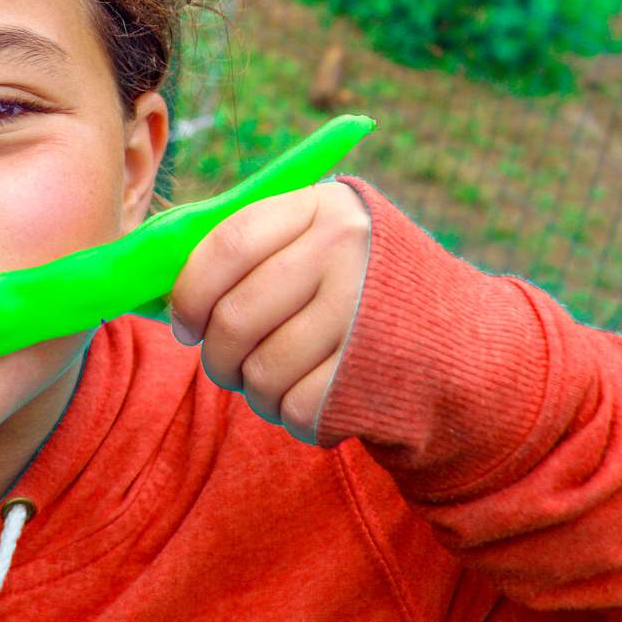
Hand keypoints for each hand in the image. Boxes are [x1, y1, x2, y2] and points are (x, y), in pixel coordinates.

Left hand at [166, 181, 370, 443]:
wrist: (466, 344)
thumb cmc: (364, 290)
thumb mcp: (322, 241)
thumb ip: (254, 250)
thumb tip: (156, 284)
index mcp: (323, 207)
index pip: (225, 246)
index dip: (189, 294)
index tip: (185, 323)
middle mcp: (346, 251)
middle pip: (234, 318)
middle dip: (218, 355)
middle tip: (227, 364)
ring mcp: (363, 313)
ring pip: (260, 371)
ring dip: (256, 390)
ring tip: (275, 381)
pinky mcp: (374, 373)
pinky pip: (294, 407)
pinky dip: (290, 413)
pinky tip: (311, 397)